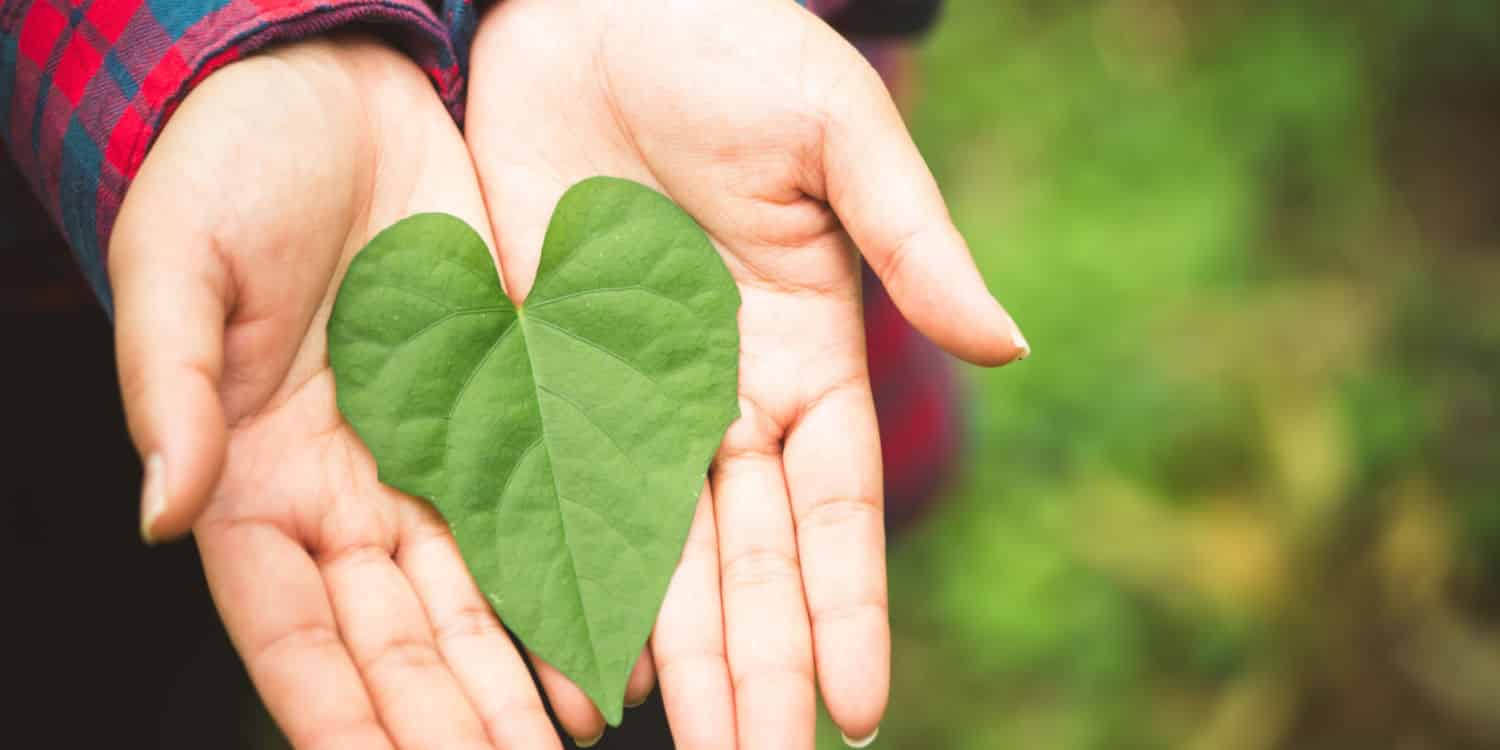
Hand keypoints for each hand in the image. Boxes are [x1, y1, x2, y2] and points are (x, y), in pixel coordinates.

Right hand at [111, 37, 559, 748]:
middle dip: (453, 718)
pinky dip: (562, 584)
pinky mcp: (497, 410)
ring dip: (517, 677)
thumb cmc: (229, 167)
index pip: (296, 633)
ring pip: (475, 600)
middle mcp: (345, 494)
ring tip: (566, 739)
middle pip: (400, 639)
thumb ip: (169, 388)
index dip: (342, 713)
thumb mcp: (180, 264)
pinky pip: (533, 517)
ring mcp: (426, 459)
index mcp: (254, 481)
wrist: (333, 89)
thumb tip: (164, 513)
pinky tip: (603, 642)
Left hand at [465, 2, 1027, 746]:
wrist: (589, 3)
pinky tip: (572, 671)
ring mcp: (627, 396)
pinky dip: (557, 579)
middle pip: (743, 560)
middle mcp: (719, 398)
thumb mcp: (833, 133)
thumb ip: (911, 240)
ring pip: (650, 554)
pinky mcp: (538, 374)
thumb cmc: (728, 45)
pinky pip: (548, 494)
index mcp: (802, 351)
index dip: (846, 607)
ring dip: (669, 659)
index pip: (830, 509)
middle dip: (760, 668)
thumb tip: (1007, 346)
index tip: (860, 708)